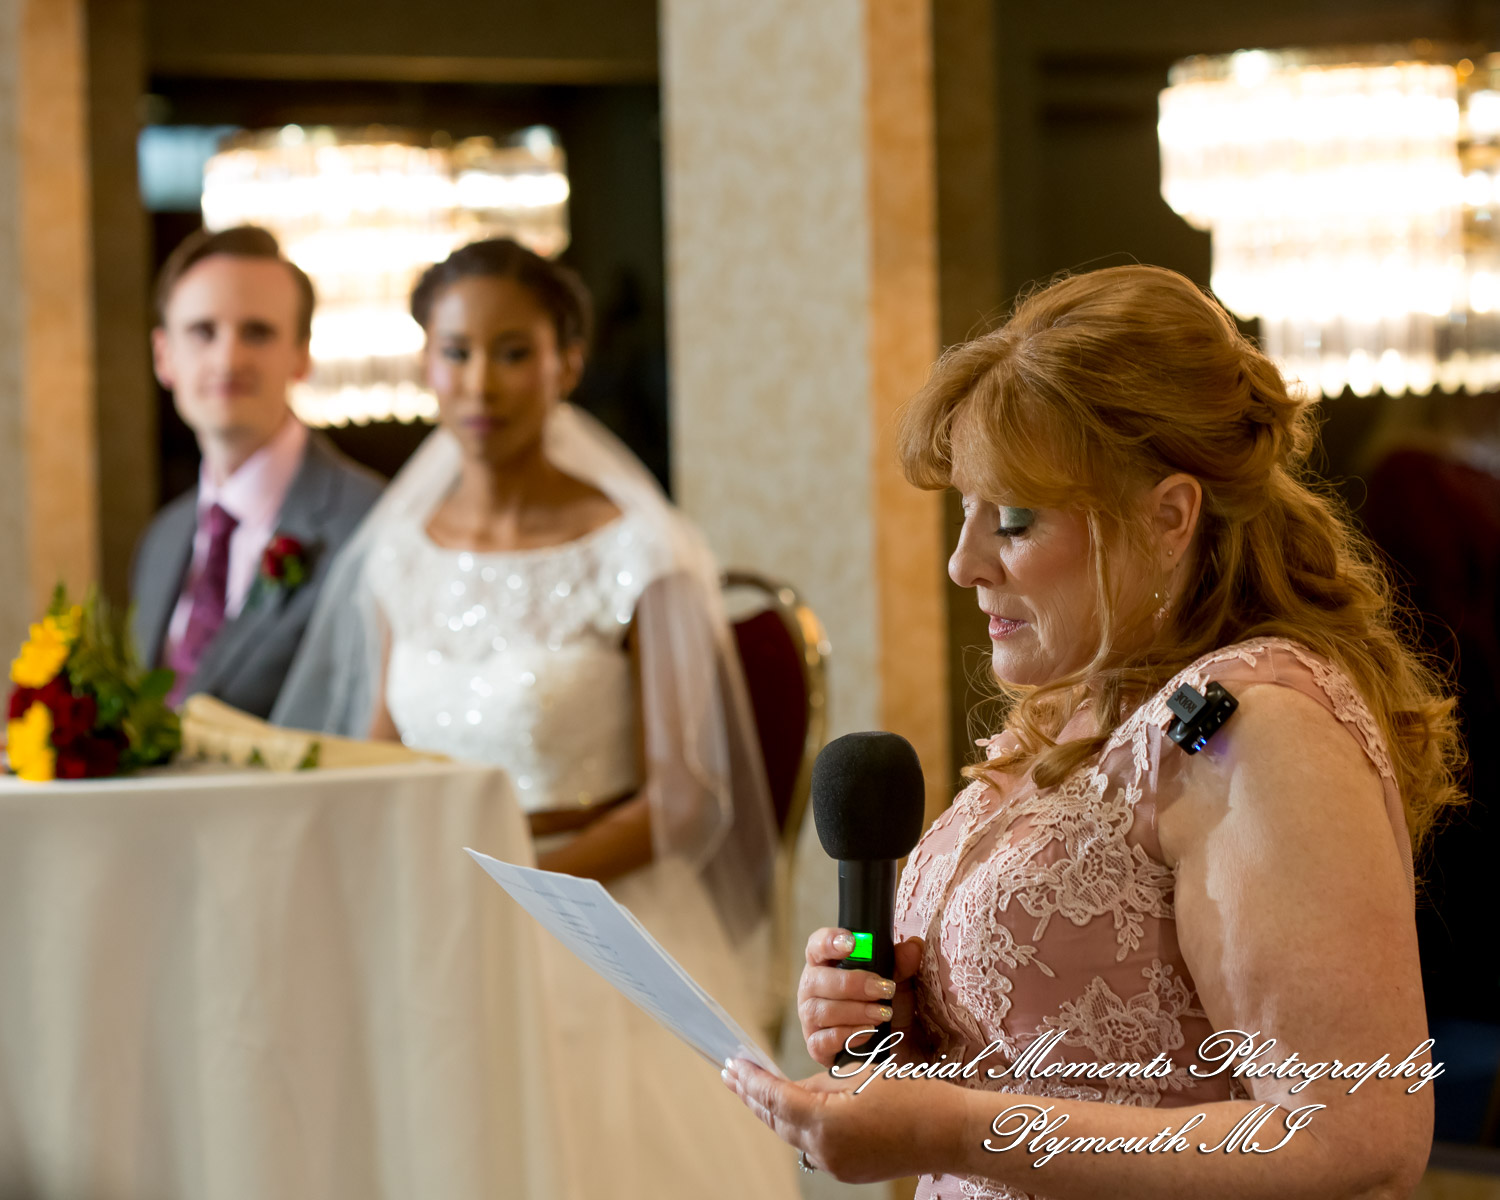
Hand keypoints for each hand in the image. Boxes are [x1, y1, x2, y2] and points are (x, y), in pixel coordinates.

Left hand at [721, 1056, 959, 1182]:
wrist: (949, 1131)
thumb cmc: (910, 1094)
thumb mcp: (859, 1075)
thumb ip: (818, 1083)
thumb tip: (793, 1088)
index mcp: (825, 1122)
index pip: (775, 1098)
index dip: (752, 1080)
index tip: (733, 1063)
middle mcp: (825, 1150)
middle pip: (777, 1120)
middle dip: (754, 1096)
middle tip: (732, 1074)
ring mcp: (836, 1165)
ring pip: (793, 1134)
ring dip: (775, 1110)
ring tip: (755, 1088)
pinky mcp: (848, 1171)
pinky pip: (813, 1144)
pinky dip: (800, 1125)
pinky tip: (795, 1108)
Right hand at [797, 928, 924, 1066]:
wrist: (895, 1046)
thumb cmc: (885, 1004)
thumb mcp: (898, 981)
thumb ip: (902, 963)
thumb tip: (913, 946)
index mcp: (826, 964)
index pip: (816, 945)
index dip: (828, 941)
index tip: (851, 943)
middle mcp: (812, 988)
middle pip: (816, 979)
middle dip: (853, 983)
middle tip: (885, 989)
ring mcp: (810, 1018)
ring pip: (819, 1011)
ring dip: (855, 1011)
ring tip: (883, 1014)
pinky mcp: (815, 1046)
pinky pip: (821, 1041)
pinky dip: (847, 1035)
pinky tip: (869, 1032)